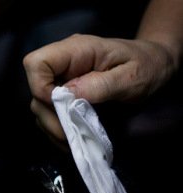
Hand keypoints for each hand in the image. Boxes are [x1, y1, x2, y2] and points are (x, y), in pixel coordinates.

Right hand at [22, 34, 175, 140]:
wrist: (155, 64)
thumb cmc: (148, 65)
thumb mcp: (132, 76)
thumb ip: (102, 84)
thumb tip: (68, 95)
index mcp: (75, 50)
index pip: (36, 63)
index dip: (40, 87)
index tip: (63, 107)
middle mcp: (62, 64)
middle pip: (35, 90)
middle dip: (50, 116)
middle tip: (71, 137)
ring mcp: (62, 80)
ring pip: (39, 106)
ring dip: (53, 127)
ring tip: (73, 142)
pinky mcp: (64, 95)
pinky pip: (50, 114)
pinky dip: (58, 129)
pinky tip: (73, 138)